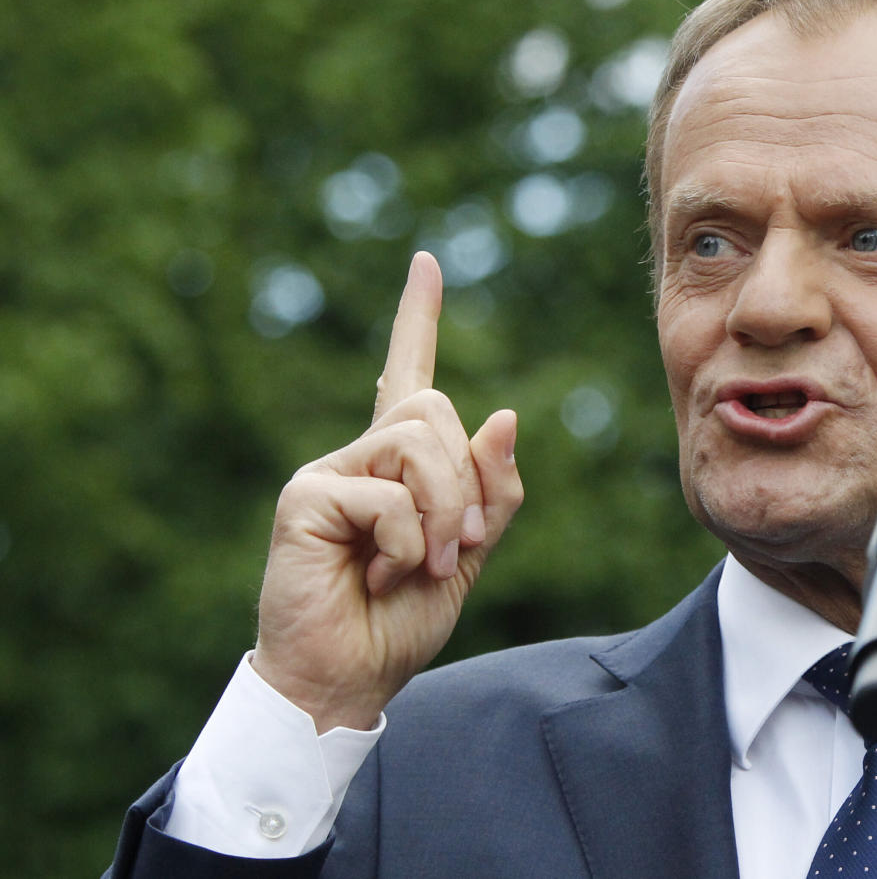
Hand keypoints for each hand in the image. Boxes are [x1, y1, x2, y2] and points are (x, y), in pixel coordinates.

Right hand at [251, 252, 522, 731]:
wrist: (348, 680)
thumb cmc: (402, 620)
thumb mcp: (469, 553)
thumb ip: (491, 491)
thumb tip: (502, 414)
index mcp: (400, 464)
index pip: (407, 373)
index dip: (416, 318)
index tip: (426, 264)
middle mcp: (362, 455)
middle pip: (435, 409)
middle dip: (466, 485)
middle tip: (455, 547)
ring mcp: (331, 470)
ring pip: (418, 439)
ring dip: (441, 514)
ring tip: (418, 565)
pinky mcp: (306, 495)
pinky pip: (387, 494)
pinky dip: (406, 542)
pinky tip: (379, 575)